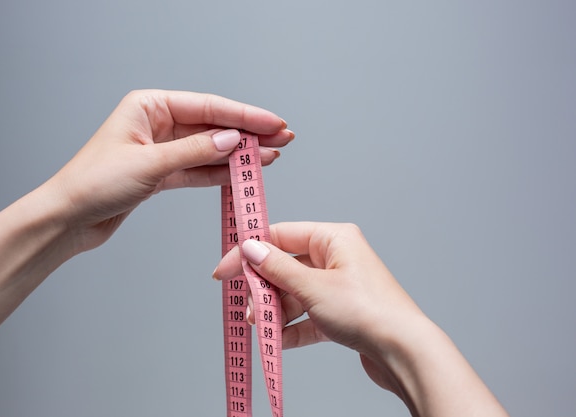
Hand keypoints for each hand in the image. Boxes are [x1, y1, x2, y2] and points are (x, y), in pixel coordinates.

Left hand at [48, 89, 292, 252]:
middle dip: (248, 134)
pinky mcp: (162, 174)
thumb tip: (233, 140)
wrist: (67, 220)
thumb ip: (195, 151)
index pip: (208, 107)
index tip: (273, 122)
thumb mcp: (149, 164)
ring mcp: (161, 150)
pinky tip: (244, 173)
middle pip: (213, 126)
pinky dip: (221, 173)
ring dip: (239, 155)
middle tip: (282, 139)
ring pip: (210, 149)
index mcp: (149, 106)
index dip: (245, 115)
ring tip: (271, 157)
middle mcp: (157, 124)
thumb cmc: (92, 184)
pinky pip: (199, 170)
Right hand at [213, 222, 420, 392]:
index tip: (224, 270)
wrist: (404, 352)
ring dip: (275, 311)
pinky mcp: (342, 313)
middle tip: (246, 306)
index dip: (249, 251)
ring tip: (260, 326)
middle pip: (285, 267)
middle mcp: (337, 258)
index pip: (280, 235)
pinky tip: (277, 341)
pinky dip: (292, 327)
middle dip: (263, 289)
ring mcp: (339, 286)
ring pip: (295, 294)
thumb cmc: (369, 311)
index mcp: (334, 239)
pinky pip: (308, 316)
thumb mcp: (313, 287)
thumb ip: (277, 268)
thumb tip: (250, 249)